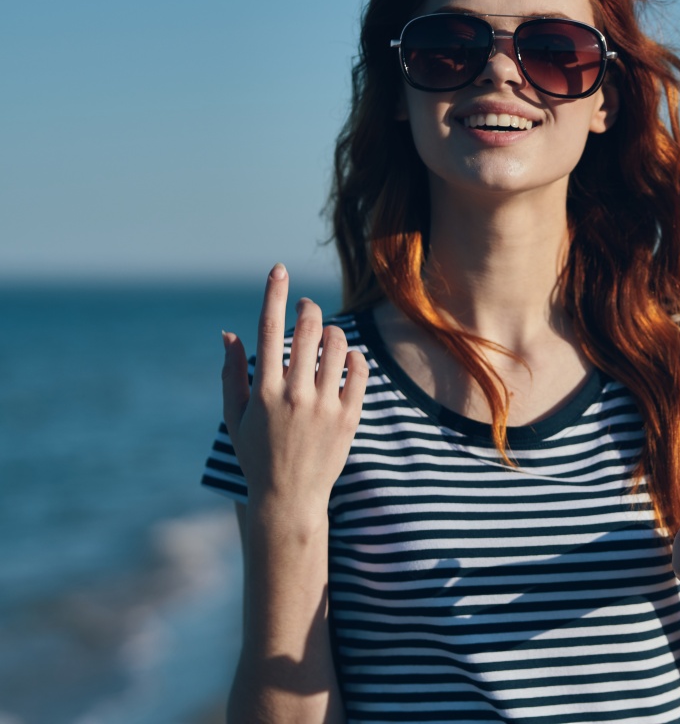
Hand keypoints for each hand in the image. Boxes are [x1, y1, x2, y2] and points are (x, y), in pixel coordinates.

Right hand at [220, 263, 367, 519]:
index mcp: (263, 392)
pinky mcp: (349, 417)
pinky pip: (359, 370)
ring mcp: (325, 406)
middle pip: (307, 330)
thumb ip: (231, 374)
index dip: (273, 294)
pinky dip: (353, 356)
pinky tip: (344, 359)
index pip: (267, 330)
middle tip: (307, 306)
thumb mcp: (234, 418)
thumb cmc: (257, 456)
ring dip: (332, 331)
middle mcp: (294, 395)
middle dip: (308, 307)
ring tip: (325, 337)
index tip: (279, 269)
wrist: (289, 500)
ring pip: (336, 345)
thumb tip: (229, 333)